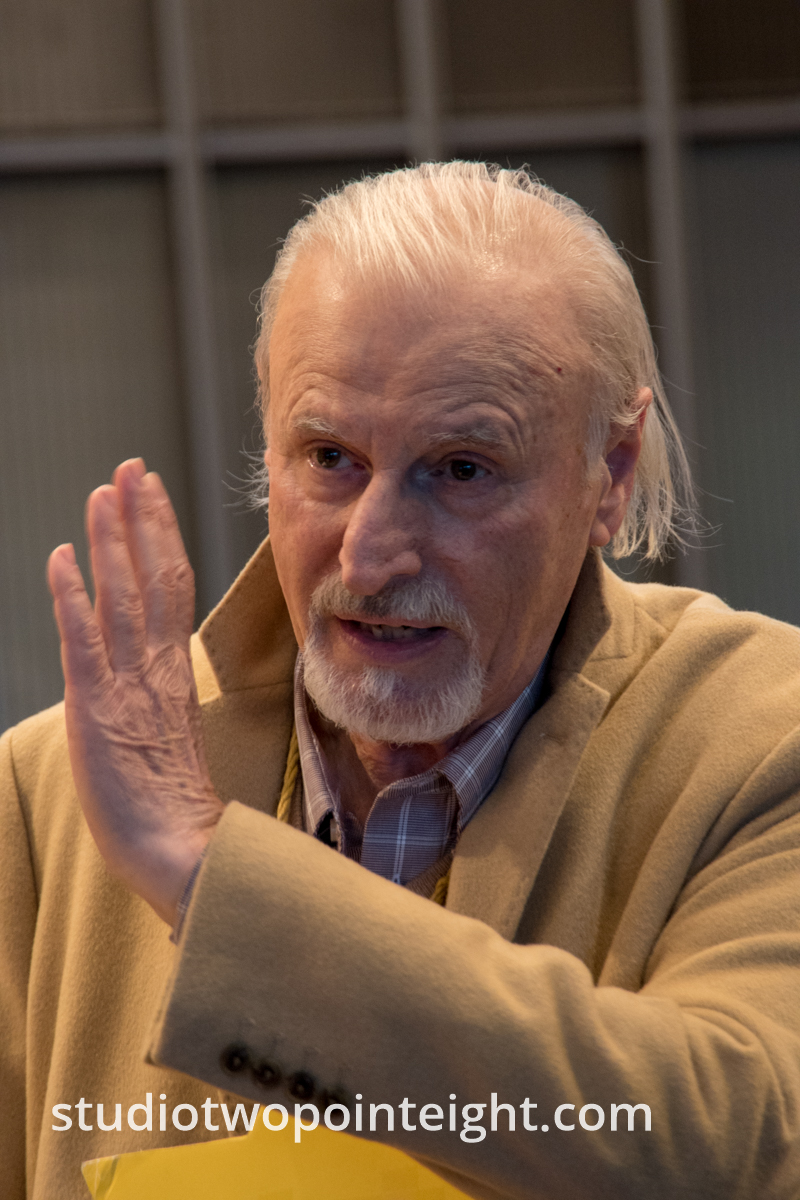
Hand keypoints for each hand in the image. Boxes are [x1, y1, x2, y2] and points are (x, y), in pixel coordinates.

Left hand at [48, 459, 223, 925]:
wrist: (182, 853)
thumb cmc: (175, 809)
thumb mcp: (170, 740)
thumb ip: (163, 700)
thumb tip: (157, 675)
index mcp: (174, 675)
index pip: (173, 588)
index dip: (161, 536)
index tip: (151, 494)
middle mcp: (155, 669)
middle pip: (153, 578)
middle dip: (140, 520)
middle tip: (131, 468)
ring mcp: (128, 686)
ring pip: (122, 596)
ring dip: (112, 541)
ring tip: (104, 492)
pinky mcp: (97, 709)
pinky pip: (85, 640)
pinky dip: (73, 595)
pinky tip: (64, 556)